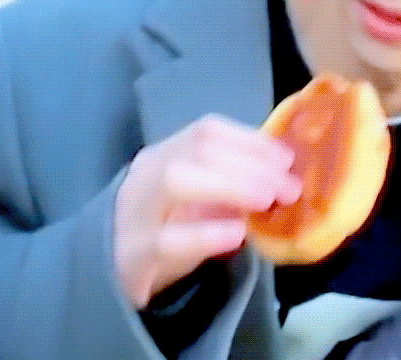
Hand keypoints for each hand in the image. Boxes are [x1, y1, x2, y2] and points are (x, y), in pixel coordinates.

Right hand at [113, 114, 301, 308]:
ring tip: (267, 201)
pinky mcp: (133, 255)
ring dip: (231, 186)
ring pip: (175, 182)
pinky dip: (206, 234)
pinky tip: (237, 234)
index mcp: (166, 152)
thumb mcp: (196, 195)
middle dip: (251, 165)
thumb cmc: (166, 224)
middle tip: (289, 187)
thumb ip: (230, 179)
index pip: (207, 131)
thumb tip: (283, 174)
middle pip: (196, 152)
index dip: (251, 140)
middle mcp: (148, 173)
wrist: (110, 268)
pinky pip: (166, 240)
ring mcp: (136, 211)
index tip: (287, 159)